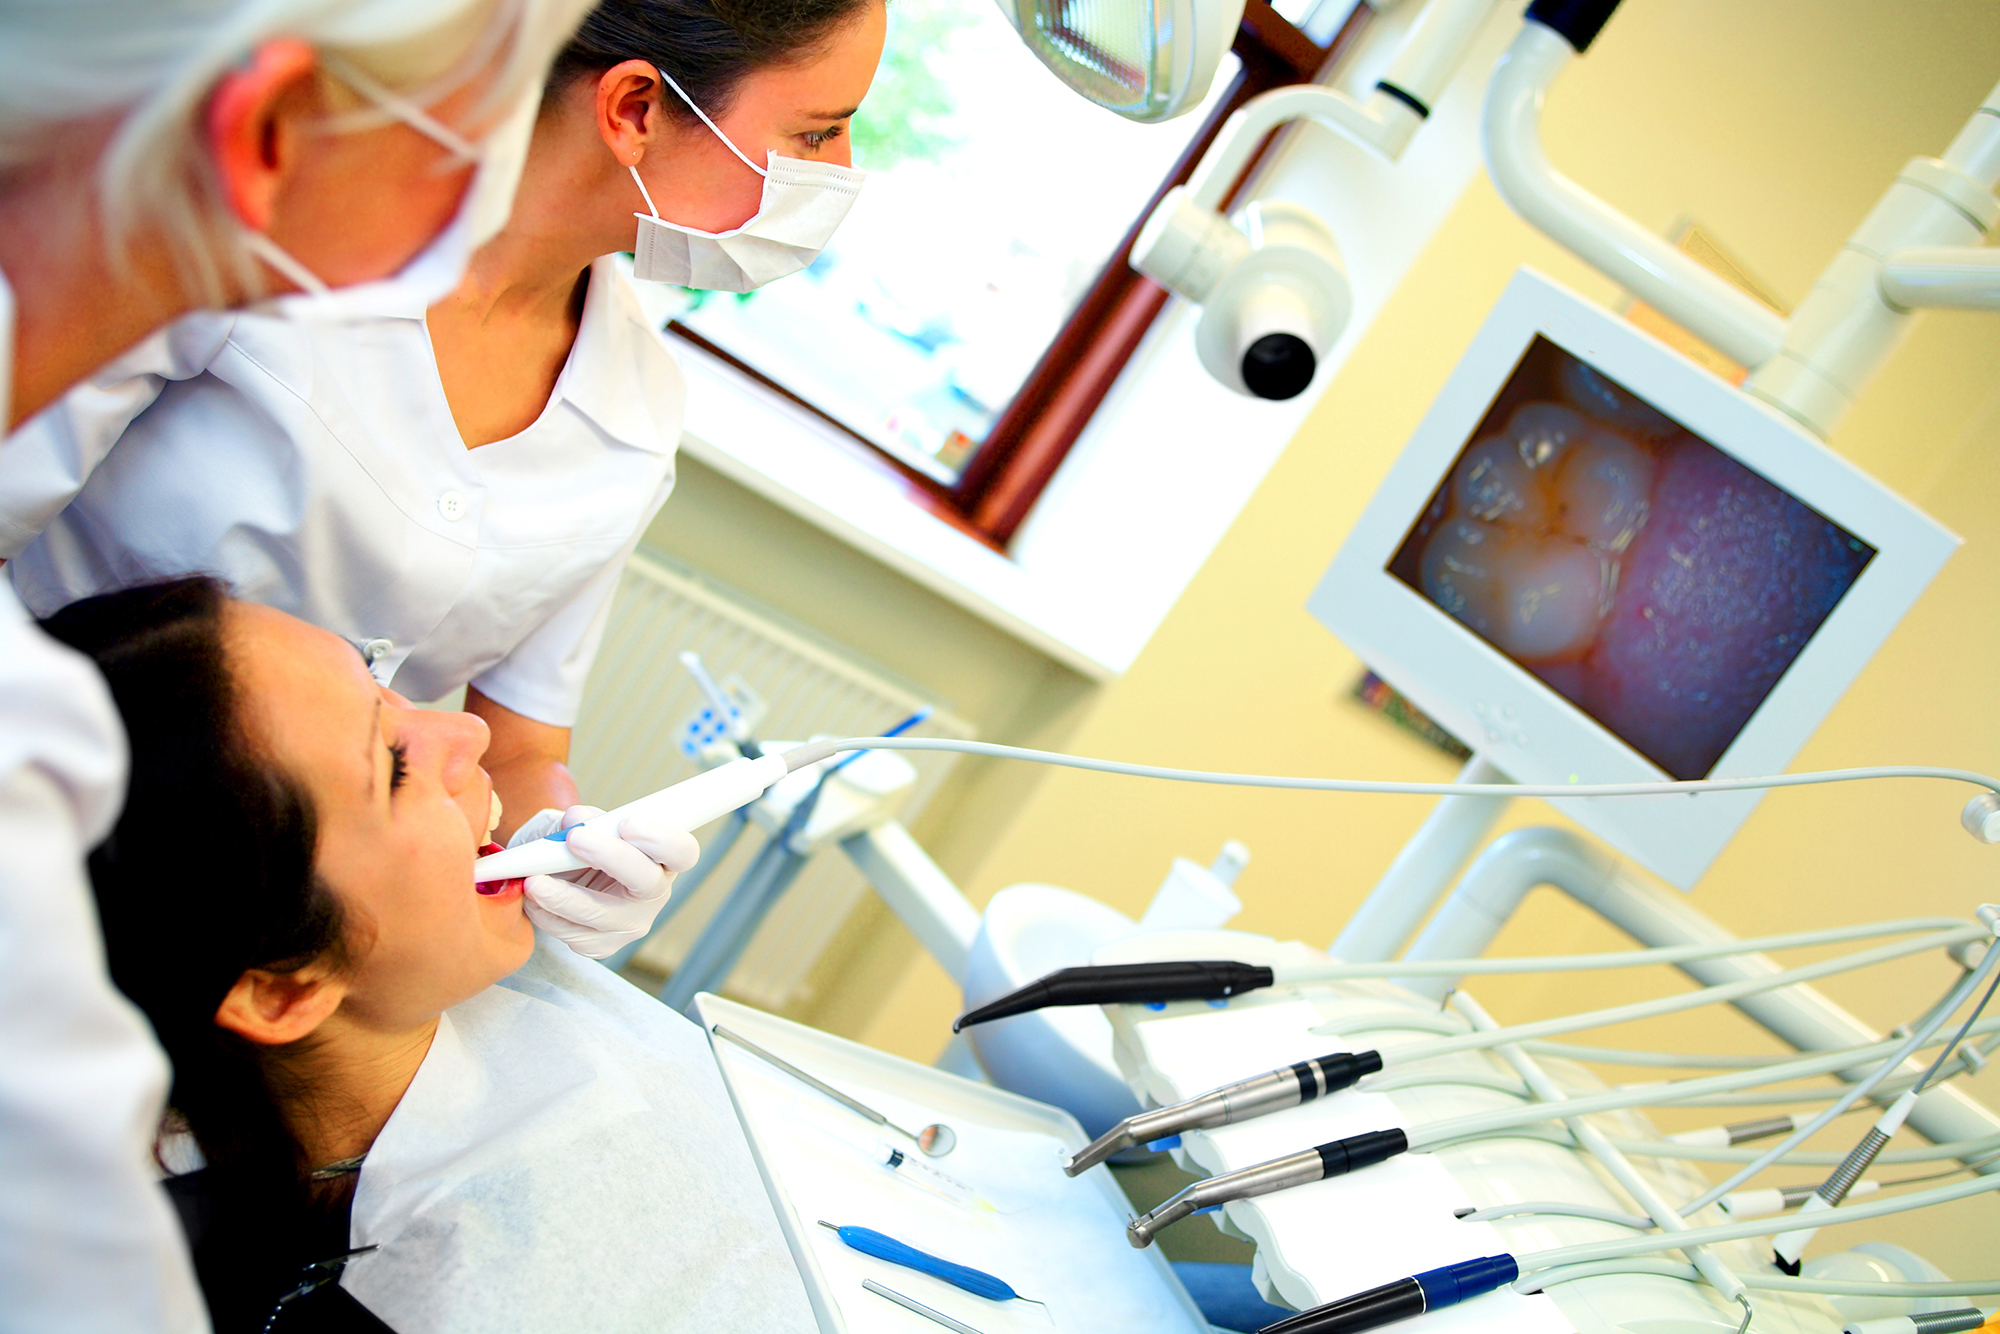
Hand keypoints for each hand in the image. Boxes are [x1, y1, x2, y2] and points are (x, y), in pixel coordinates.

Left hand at [512, 805, 699, 958]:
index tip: (627, 824)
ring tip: (533, 880)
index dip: (660, 840)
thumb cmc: (587, 848)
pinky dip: (547, 914)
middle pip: (646, 881)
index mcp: (663, 859)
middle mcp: (654, 894)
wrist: (564, 879)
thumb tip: (576, 819)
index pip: (682, 852)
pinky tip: (532, 898)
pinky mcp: (601, 946)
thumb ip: (585, 819)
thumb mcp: (588, 826)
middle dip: (610, 857)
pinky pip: (573, 934)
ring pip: (600, 914)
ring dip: (562, 896)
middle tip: (574, 838)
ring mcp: (629, 924)